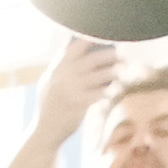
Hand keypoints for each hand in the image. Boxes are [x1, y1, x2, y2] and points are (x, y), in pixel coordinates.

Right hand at [30, 29, 117, 145]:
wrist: (45, 132)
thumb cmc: (51, 105)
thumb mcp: (50, 83)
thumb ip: (63, 67)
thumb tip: (83, 50)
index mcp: (57, 68)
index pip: (76, 46)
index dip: (91, 38)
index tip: (106, 34)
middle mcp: (64, 76)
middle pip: (94, 59)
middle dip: (112, 55)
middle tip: (123, 55)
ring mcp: (72, 90)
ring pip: (102, 75)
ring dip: (115, 72)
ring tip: (121, 72)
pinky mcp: (80, 104)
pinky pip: (101, 93)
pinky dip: (110, 91)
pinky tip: (113, 91)